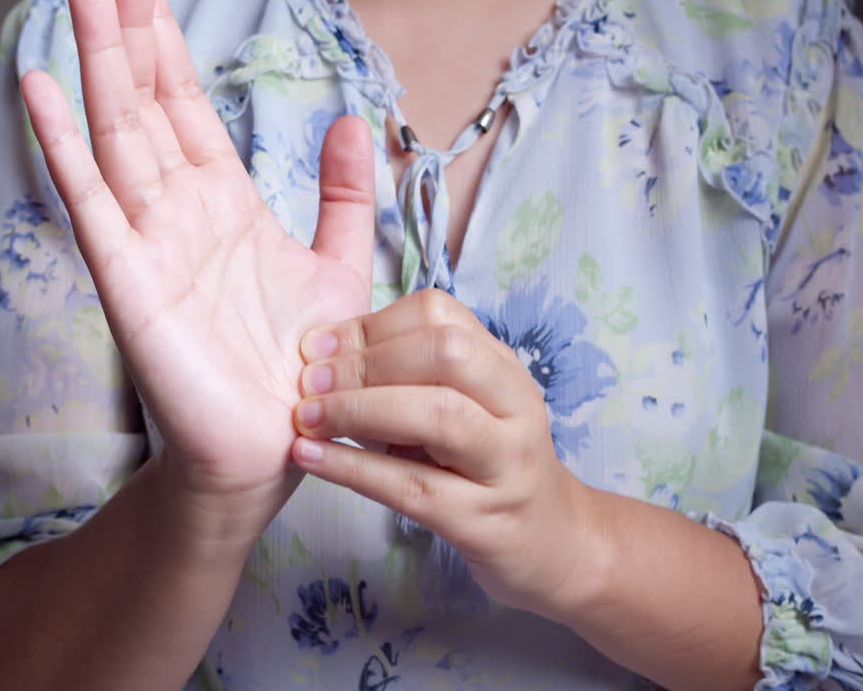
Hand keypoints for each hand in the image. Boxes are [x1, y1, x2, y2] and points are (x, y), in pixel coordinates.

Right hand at [21, 0, 374, 543]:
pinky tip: (41, 90)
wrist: (284, 446)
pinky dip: (64, 146)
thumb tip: (351, 116)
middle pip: (145, 105)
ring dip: (97, 63)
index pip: (187, 108)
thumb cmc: (305, 366)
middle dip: (127, 33)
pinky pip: (92, 202)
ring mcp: (150, 242)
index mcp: (225, 204)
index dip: (168, 46)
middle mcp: (181, 213)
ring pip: (117, 134)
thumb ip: (344, 193)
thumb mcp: (341, 265)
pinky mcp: (131, 281)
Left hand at [287, 289, 597, 616]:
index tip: (318, 345)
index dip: (372, 324)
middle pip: (446, 355)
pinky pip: (414, 488)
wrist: (555, 546)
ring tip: (307, 417)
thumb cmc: (488, 469)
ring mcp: (506, 466)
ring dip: (360, 409)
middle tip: (308, 380)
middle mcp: (515, 408)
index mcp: (504, 370)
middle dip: (367, 361)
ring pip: (438, 416)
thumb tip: (325, 355)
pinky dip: (355, 468)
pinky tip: (312, 459)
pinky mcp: (484, 521)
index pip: (441, 316)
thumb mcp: (465, 410)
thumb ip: (411, 380)